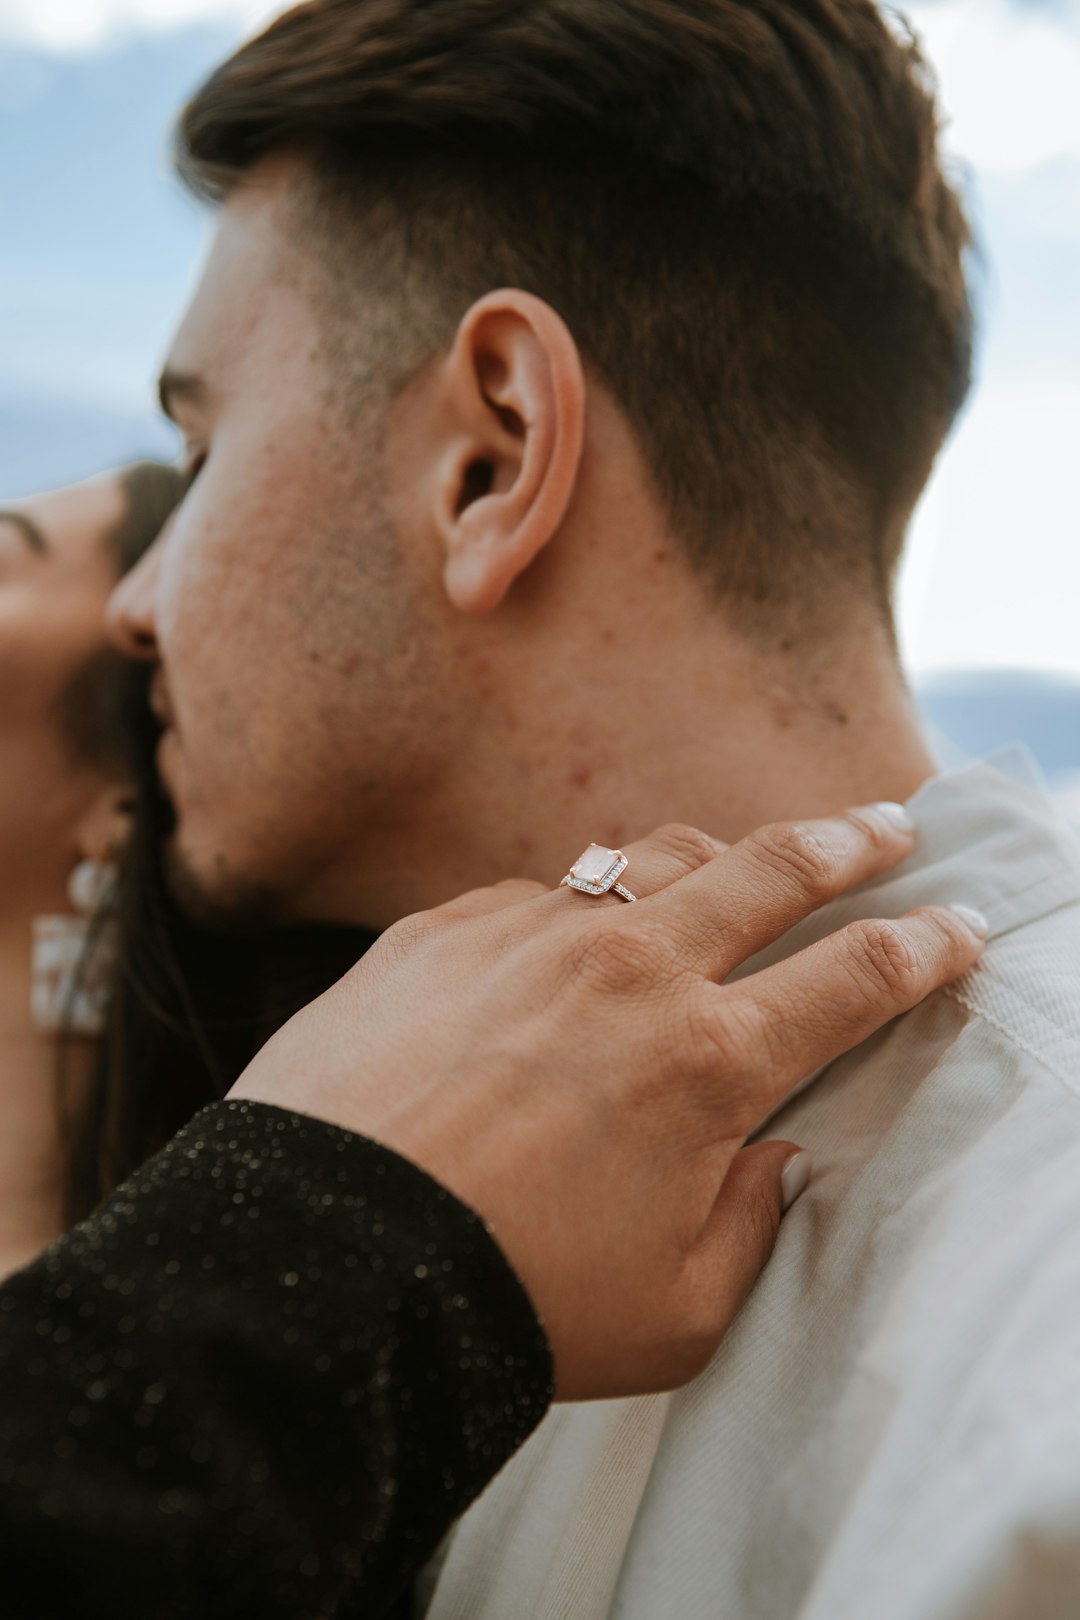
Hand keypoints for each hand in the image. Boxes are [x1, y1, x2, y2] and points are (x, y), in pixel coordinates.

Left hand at [230, 808, 984, 1400]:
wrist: (320, 1266)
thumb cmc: (507, 1302)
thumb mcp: (676, 1315)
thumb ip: (750, 1227)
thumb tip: (773, 1157)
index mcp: (708, 1063)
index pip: (857, 978)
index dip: (926, 946)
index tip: (958, 927)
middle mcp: (630, 972)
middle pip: (774, 869)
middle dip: (849, 842)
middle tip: (885, 829)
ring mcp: (531, 934)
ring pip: (651, 860)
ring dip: (713, 857)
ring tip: (734, 865)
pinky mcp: (442, 928)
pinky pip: (536, 894)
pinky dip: (578, 911)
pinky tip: (571, 943)